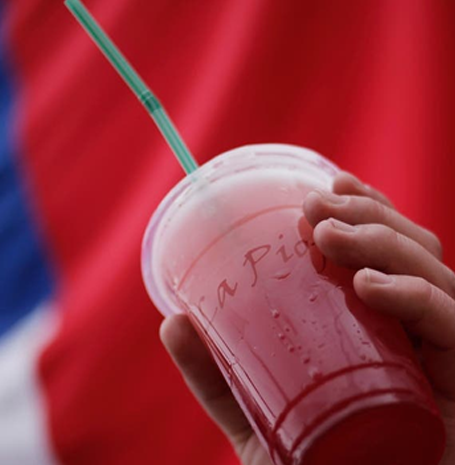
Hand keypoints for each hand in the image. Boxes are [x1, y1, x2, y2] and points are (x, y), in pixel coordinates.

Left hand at [159, 172, 454, 464]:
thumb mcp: (256, 414)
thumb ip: (218, 375)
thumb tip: (172, 322)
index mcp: (379, 330)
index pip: (385, 253)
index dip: (366, 210)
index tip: (326, 186)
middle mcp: (415, 336)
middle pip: (411, 251)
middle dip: (367, 215)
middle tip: (315, 205)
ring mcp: (440, 358)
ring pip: (434, 275)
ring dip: (383, 240)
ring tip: (328, 233)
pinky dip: (416, 297)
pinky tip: (368, 285)